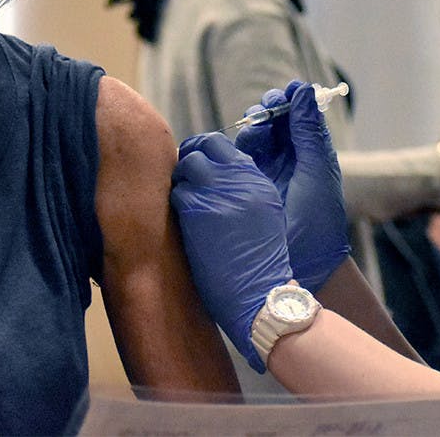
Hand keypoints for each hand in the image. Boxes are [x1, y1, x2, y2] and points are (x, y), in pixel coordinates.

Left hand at [171, 132, 293, 372]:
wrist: (260, 293)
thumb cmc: (260, 262)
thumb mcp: (264, 214)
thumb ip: (242, 189)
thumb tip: (214, 175)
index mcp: (256, 180)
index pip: (223, 146)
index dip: (204, 150)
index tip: (196, 162)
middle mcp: (240, 180)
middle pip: (204, 146)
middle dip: (189, 156)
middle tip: (182, 173)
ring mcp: (219, 192)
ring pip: (188, 165)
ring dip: (181, 180)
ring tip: (183, 199)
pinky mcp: (199, 211)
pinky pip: (178, 192)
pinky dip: (176, 201)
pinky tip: (181, 218)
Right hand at [235, 81, 349, 292]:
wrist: (301, 263)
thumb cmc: (318, 218)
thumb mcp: (316, 170)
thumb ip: (308, 131)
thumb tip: (303, 90)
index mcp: (311, 154)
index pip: (299, 118)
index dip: (292, 101)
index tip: (287, 92)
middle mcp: (288, 160)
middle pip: (275, 123)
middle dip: (269, 109)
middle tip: (267, 107)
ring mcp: (266, 171)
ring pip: (256, 136)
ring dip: (255, 126)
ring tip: (257, 126)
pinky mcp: (246, 185)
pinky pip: (238, 157)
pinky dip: (239, 145)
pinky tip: (242, 145)